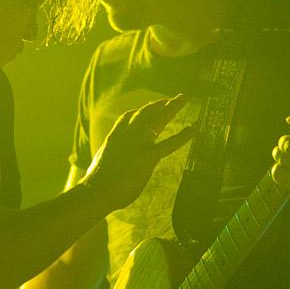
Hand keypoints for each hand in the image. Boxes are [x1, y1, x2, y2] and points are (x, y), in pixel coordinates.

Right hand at [84, 94, 194, 210]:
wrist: (94, 191)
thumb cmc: (94, 186)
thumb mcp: (100, 166)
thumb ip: (109, 161)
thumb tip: (109, 168)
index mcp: (114, 138)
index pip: (127, 118)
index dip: (139, 111)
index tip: (148, 106)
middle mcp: (126, 135)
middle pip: (144, 113)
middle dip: (159, 104)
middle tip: (171, 98)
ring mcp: (138, 144)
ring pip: (157, 119)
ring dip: (171, 107)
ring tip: (183, 99)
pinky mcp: (148, 156)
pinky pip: (170, 143)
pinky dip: (184, 135)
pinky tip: (195, 128)